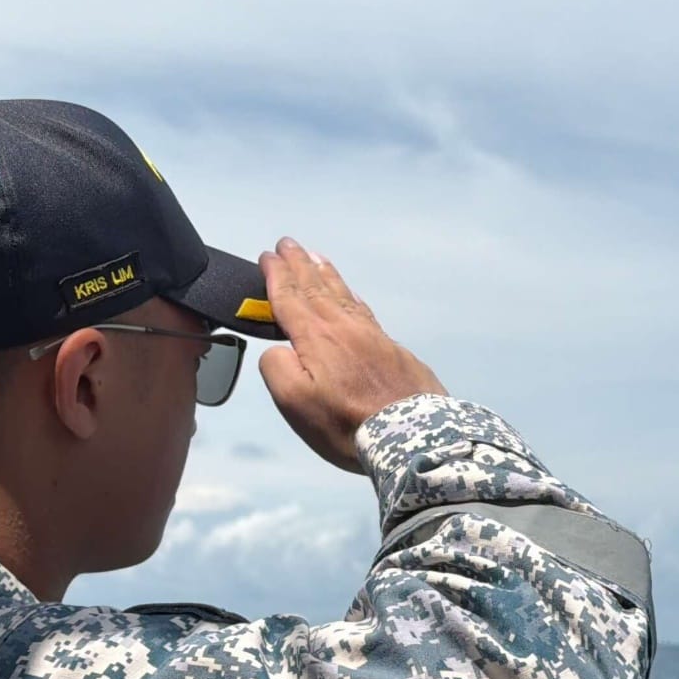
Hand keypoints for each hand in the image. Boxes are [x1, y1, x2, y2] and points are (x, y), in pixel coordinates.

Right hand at [257, 238, 445, 471]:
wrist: (411, 435)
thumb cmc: (347, 424)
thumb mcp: (295, 402)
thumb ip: (277, 368)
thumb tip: (280, 349)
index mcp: (316, 338)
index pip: (290, 298)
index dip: (276, 276)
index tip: (267, 256)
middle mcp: (344, 328)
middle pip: (316, 287)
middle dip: (299, 264)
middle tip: (287, 243)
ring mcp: (371, 336)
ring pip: (342, 294)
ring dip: (324, 273)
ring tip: (314, 256)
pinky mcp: (392, 349)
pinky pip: (363, 309)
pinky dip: (350, 294)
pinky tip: (349, 293)